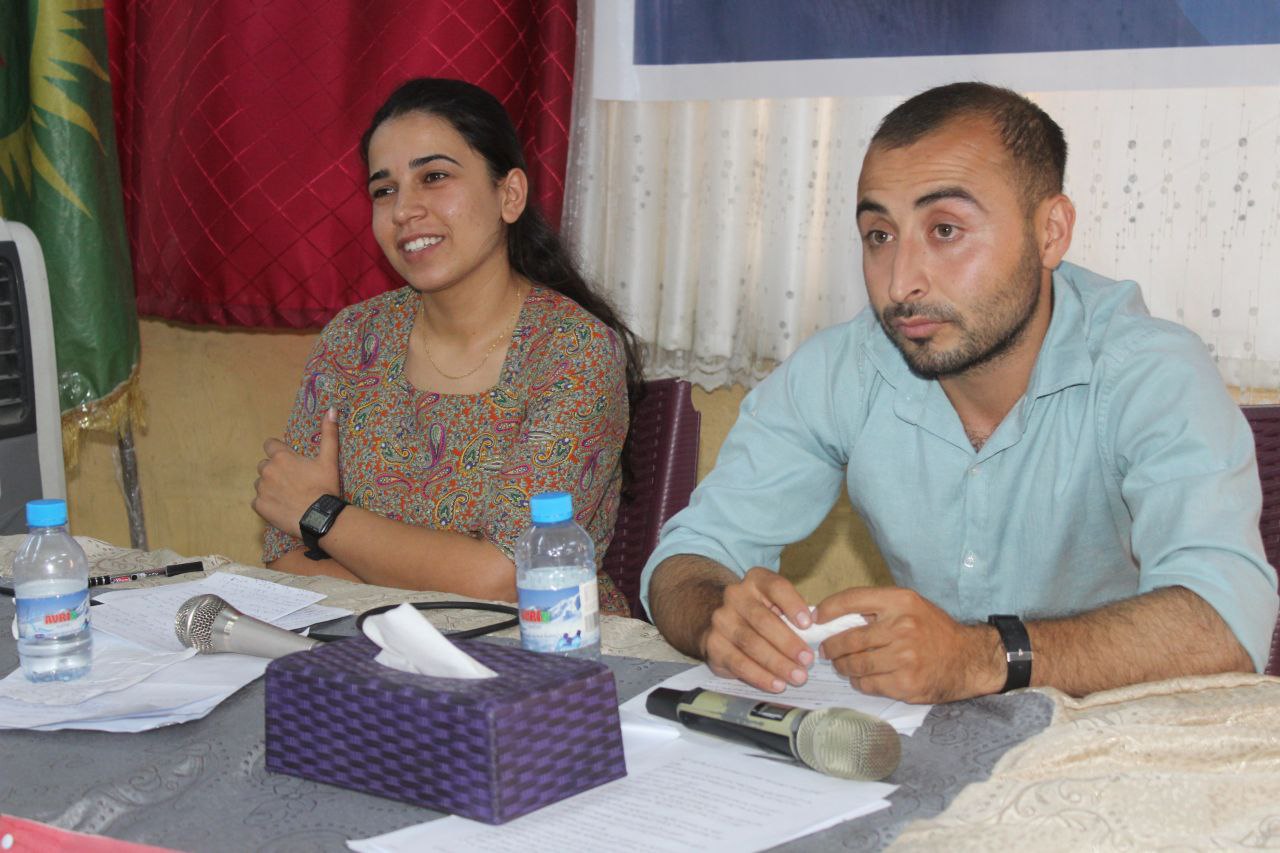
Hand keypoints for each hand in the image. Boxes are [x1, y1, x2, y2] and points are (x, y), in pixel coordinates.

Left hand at [251, 408, 341, 536]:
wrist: (319, 518)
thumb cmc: (324, 487)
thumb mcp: (329, 460)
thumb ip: (329, 434)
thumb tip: (332, 409)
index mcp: (282, 457)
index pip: (269, 445)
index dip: (278, 451)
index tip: (288, 460)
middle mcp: (267, 470)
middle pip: (264, 465)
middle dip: (274, 470)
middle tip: (291, 481)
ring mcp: (261, 489)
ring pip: (261, 483)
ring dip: (270, 486)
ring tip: (287, 495)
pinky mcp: (259, 506)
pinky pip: (258, 501)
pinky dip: (267, 503)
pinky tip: (282, 506)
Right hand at [702, 568, 815, 693]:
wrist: (722, 622)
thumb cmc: (761, 614)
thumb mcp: (776, 605)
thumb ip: (792, 615)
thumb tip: (815, 637)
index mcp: (756, 580)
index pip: (776, 587)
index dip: (792, 605)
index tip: (808, 624)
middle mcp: (735, 596)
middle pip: (763, 620)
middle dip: (788, 643)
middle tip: (808, 660)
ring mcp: (721, 620)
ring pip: (751, 643)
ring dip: (777, 663)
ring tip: (797, 676)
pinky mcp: (713, 644)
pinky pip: (738, 663)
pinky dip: (760, 676)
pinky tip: (777, 684)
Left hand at [814, 587, 1003, 702]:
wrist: (968, 659)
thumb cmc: (934, 631)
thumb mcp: (911, 606)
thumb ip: (879, 608)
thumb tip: (836, 616)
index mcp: (901, 602)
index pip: (853, 599)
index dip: (829, 608)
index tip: (816, 617)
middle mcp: (901, 627)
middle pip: (849, 639)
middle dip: (831, 647)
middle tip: (826, 651)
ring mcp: (903, 658)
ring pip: (855, 664)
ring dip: (843, 666)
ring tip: (841, 665)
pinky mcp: (905, 683)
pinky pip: (868, 684)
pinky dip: (859, 682)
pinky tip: (861, 678)